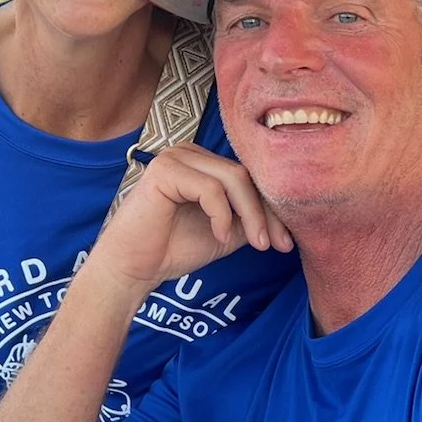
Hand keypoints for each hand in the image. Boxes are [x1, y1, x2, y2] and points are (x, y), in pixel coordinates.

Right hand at [94, 143, 292, 293]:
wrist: (134, 268)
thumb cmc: (174, 249)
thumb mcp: (227, 232)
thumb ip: (251, 218)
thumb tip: (287, 217)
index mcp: (204, 164)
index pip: (250, 177)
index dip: (272, 208)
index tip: (286, 242)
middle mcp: (191, 153)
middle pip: (246, 175)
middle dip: (266, 213)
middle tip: (277, 245)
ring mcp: (176, 157)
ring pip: (233, 178)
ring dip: (251, 214)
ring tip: (255, 244)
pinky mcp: (165, 169)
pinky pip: (210, 188)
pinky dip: (222, 215)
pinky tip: (220, 235)